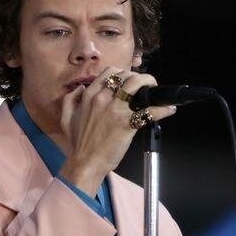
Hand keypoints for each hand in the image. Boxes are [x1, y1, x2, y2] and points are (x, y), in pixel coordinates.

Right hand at [59, 67, 175, 195]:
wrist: (85, 163)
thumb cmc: (78, 144)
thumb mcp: (66, 118)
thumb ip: (70, 100)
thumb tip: (81, 88)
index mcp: (90, 96)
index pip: (111, 72)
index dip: (124, 73)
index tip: (130, 81)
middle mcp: (103, 99)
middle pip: (127, 76)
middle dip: (140, 78)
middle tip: (146, 87)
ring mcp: (116, 110)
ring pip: (138, 85)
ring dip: (151, 85)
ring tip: (156, 92)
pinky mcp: (127, 124)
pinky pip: (149, 110)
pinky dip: (162, 109)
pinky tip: (169, 109)